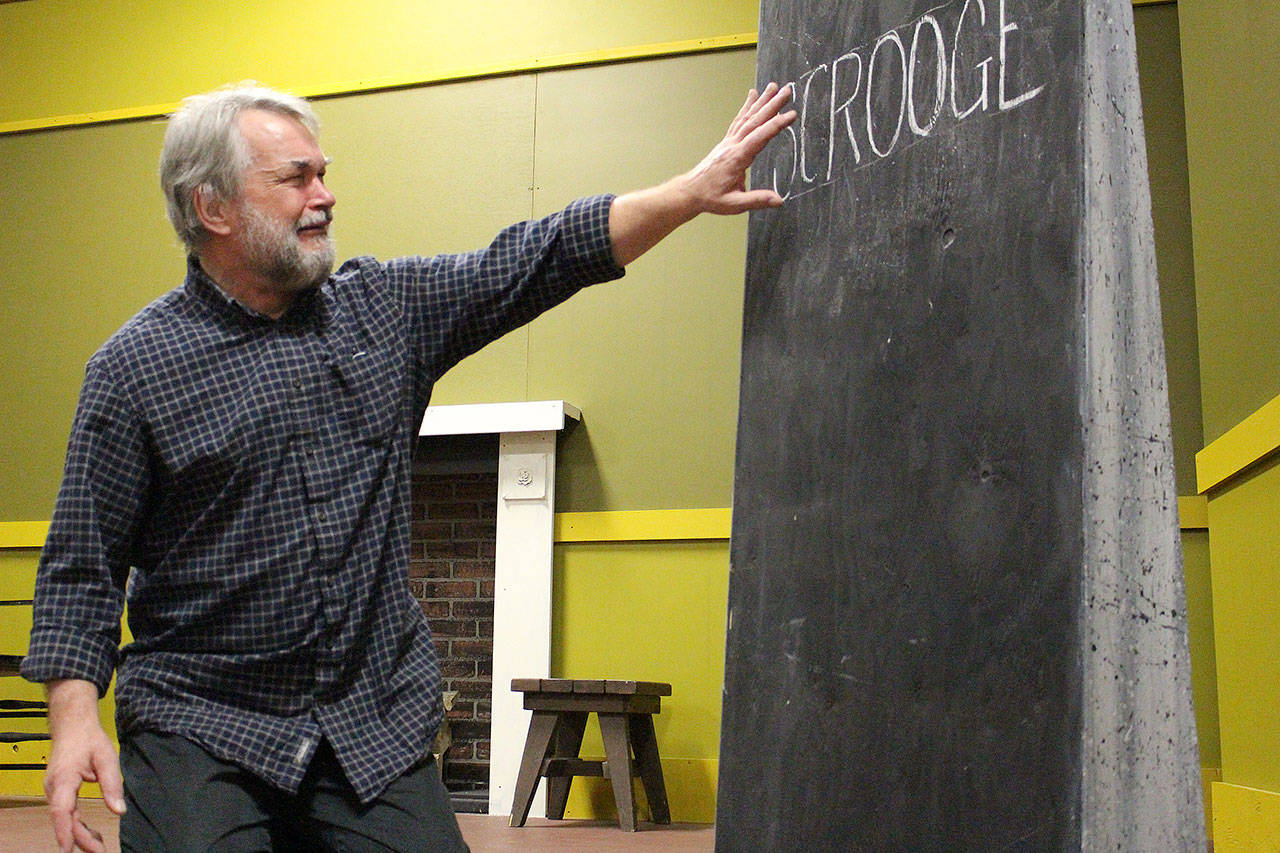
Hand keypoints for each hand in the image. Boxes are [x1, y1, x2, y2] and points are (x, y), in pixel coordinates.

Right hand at [44, 680, 124, 852]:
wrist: (72, 725)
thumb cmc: (89, 740)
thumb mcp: (106, 758)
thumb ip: (111, 785)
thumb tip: (119, 811)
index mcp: (63, 780)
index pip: (61, 811)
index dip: (64, 832)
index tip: (66, 850)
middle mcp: (54, 789)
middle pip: (64, 820)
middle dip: (79, 839)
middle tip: (100, 852)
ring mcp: (54, 791)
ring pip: (64, 819)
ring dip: (79, 835)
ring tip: (99, 847)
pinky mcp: (58, 792)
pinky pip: (65, 813)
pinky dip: (77, 825)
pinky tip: (92, 835)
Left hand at [678, 82, 795, 215]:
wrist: (690, 192)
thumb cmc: (711, 198)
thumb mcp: (734, 204)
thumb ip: (757, 200)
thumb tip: (779, 200)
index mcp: (737, 158)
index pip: (760, 137)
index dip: (776, 125)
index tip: (791, 115)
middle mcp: (732, 145)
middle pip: (755, 121)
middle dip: (772, 105)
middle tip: (787, 91)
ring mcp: (729, 141)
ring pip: (747, 117)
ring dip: (761, 101)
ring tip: (773, 86)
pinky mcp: (727, 142)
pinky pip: (739, 120)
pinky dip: (747, 107)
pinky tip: (752, 96)